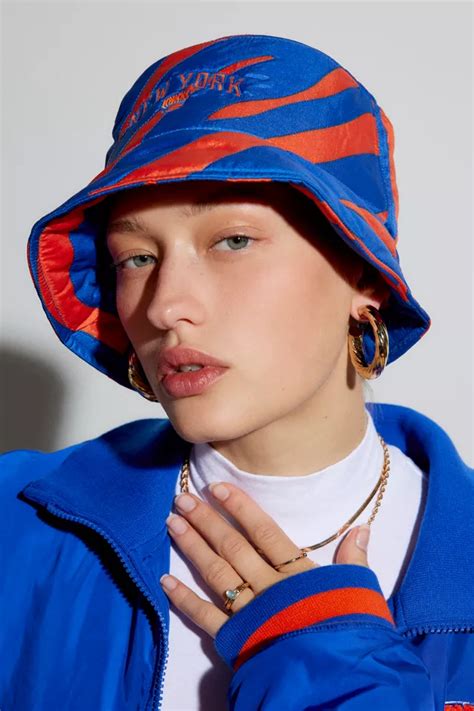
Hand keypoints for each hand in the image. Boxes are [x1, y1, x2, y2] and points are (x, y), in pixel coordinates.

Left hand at [160, 482, 370, 638]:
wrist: (340, 681)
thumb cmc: (351, 634)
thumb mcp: (359, 594)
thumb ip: (354, 561)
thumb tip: (360, 527)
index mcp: (298, 575)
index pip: (264, 533)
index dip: (240, 508)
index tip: (216, 487)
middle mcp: (268, 588)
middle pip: (233, 548)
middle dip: (206, 521)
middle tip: (181, 499)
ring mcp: (249, 613)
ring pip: (216, 574)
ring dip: (192, 548)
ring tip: (172, 524)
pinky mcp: (236, 640)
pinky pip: (205, 617)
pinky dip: (184, 599)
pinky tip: (165, 580)